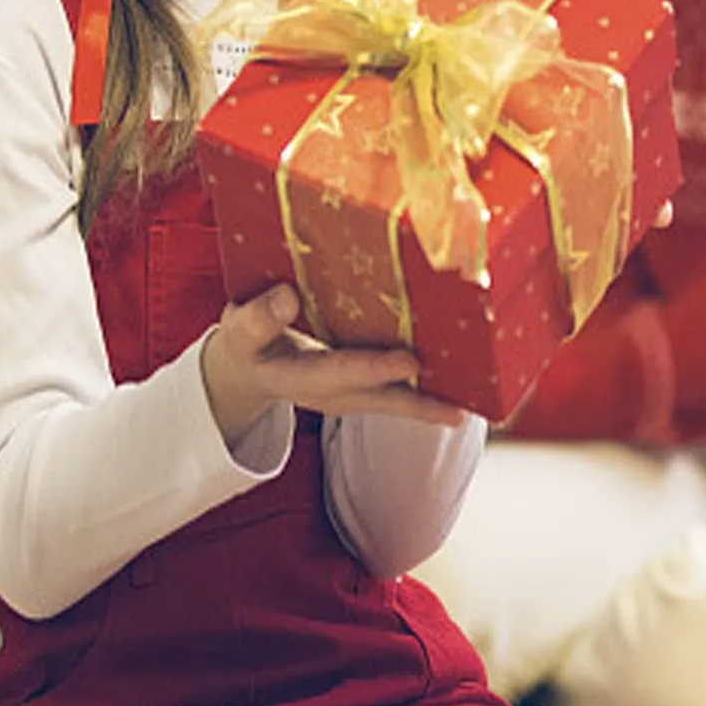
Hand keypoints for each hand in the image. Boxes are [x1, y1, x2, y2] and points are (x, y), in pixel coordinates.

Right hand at [201, 283, 463, 447]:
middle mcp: (329, 394)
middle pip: (379, 401)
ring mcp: (346, 398)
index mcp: (299, 375)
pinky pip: (395, 397)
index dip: (375, 368)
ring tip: (466, 409)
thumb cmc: (246, 343)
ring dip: (428, 407)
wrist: (246, 372)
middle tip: (455, 410)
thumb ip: (260, 317)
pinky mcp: (358, 392)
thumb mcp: (240, 329)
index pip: (340, 370)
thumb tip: (289, 295)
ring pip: (392, 404)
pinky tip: (455, 390)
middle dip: (417, 404)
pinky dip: (423, 396)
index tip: (408, 362)